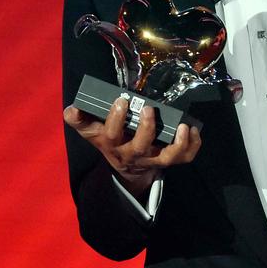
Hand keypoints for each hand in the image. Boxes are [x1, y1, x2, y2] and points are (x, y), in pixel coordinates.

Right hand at [63, 99, 200, 197]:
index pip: (112, 134)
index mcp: (113, 145)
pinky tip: (194, 129)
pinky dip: (193, 146)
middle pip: (140, 147)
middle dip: (146, 128)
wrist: (126, 167)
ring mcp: (153, 159)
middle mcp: (134, 154)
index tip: (121, 100)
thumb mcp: (90, 131)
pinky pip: (184, 158)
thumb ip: (79, 119)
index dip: (116, 119)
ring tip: (183, 126)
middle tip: (149, 108)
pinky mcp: (168, 160)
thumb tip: (72, 108)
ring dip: (177, 143)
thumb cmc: (109, 140)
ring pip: (167, 157)